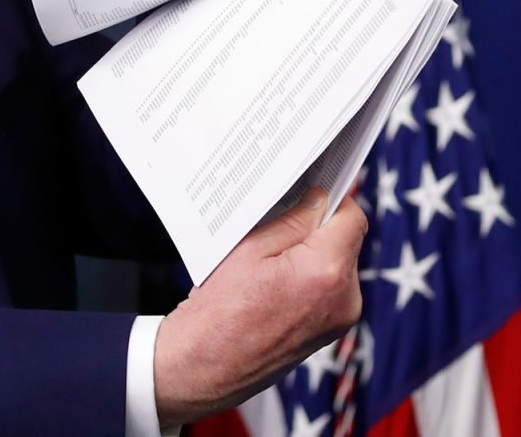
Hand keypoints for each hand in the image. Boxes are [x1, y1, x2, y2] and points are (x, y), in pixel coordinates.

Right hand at [153, 188, 366, 427]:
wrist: (206, 364)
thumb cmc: (218, 310)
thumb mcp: (248, 249)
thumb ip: (292, 221)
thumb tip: (319, 198)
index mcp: (324, 272)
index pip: (351, 217)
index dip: (330, 199)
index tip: (308, 192)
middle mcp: (345, 298)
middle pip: (345, 240)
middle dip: (316, 228)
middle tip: (274, 229)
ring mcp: (341, 319)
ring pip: (337, 263)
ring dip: (312, 254)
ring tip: (268, 263)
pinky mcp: (332, 331)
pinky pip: (329, 288)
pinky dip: (309, 277)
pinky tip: (274, 283)